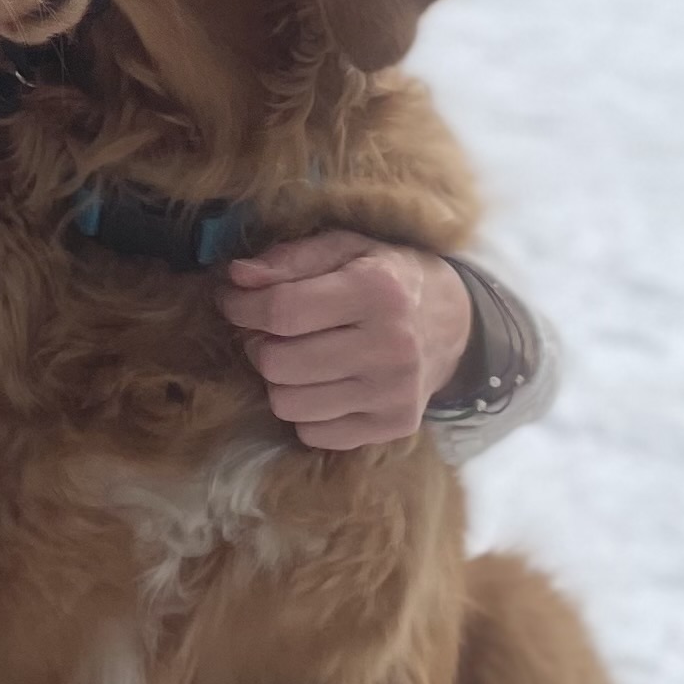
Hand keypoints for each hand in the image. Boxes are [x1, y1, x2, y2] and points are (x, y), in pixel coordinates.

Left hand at [212, 234, 469, 449]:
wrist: (452, 321)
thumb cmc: (384, 277)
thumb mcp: (344, 249)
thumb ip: (288, 259)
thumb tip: (236, 277)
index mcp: (378, 290)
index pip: (282, 310)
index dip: (241, 307)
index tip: (232, 301)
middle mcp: (391, 345)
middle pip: (278, 363)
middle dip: (258, 344)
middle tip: (269, 332)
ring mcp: (395, 392)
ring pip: (289, 405)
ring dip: (279, 381)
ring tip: (297, 357)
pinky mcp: (395, 426)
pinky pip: (314, 434)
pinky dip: (306, 412)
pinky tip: (324, 385)